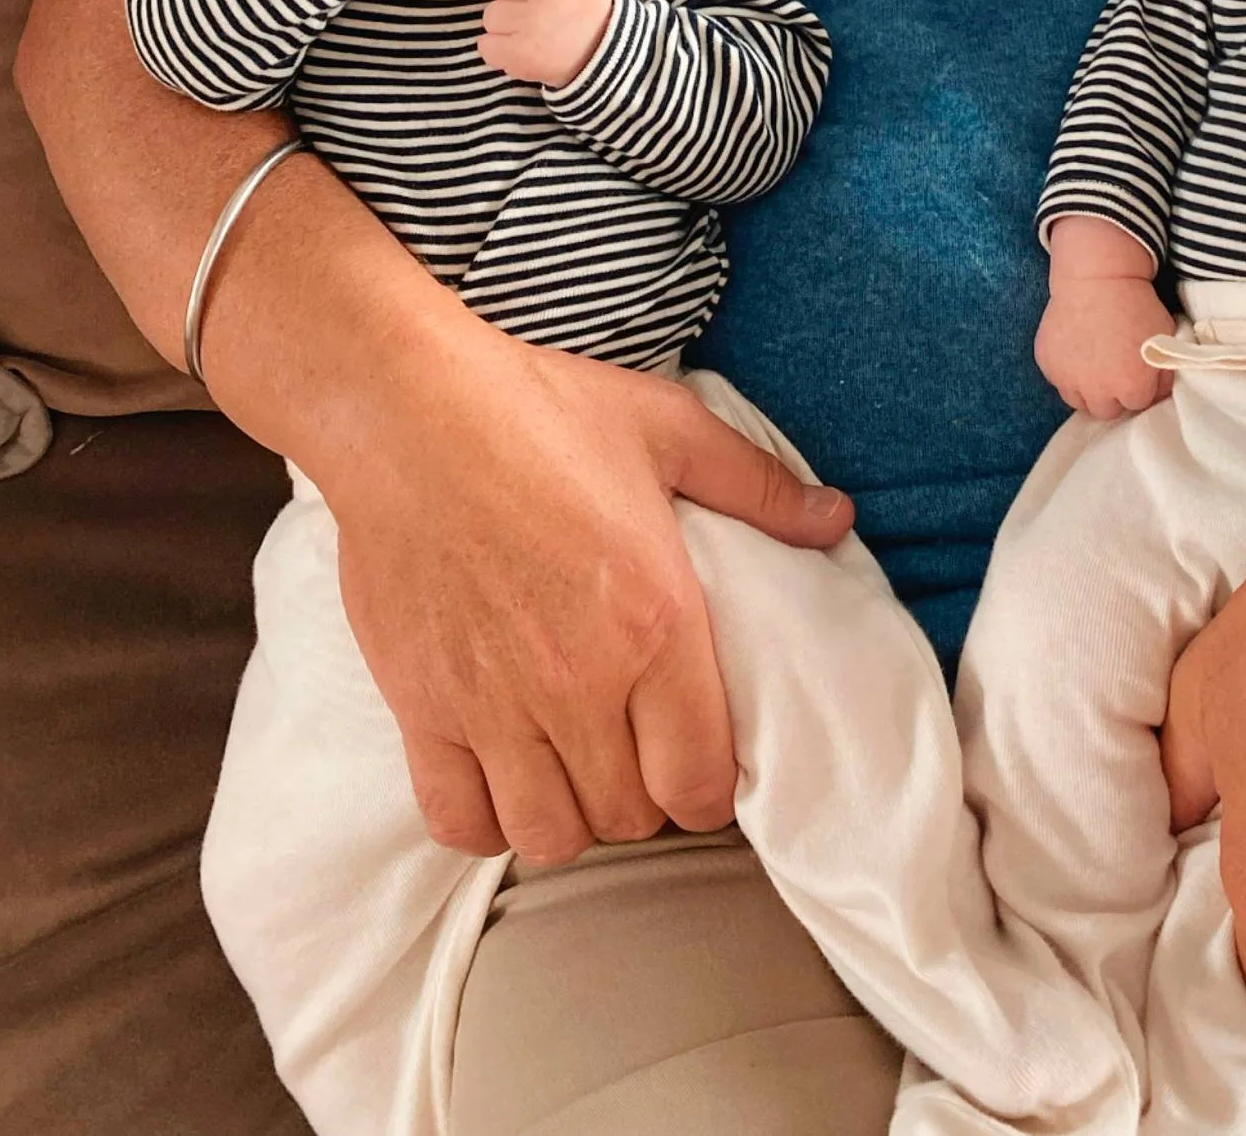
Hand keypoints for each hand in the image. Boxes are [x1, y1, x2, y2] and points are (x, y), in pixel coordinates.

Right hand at [331, 314, 855, 865]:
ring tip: (577, 765)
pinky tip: (503, 775)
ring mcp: (495, 705)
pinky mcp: (424, 708)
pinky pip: (459, 820)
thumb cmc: (539, 413)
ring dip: (573, 815)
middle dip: (647, 797)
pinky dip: (486, 818)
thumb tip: (836, 519)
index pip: (702, 780)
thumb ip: (758, 487)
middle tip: (640, 751)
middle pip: (631, 816)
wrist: (409, 411)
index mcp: (657, 621)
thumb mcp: (669, 430)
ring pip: (550, 833)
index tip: (702, 757)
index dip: (712, 787)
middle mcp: (580, 681)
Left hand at [478, 0, 614, 86]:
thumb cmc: (585, 4)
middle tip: (543, 12)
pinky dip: (498, 50)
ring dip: (507, 25)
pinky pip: (486, 45)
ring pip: (492, 15)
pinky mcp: (522, 55)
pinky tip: (522, 49)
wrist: (604, 53)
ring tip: (534, 32)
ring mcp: (534, 25)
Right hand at [1035, 276, 1174, 417]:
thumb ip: (1163, 375)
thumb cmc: (1137, 306)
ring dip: (1087, 389)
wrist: (1097, 278)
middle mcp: (1098, 392)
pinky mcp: (1047, 366)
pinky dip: (1066, 371)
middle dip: (1113, 394)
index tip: (1137, 368)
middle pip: (1107, 410)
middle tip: (1114, 368)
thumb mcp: (1166, 341)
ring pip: (1079, 401)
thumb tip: (1154, 394)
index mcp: (1132, 388)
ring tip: (1093, 363)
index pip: (1139, 404)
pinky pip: (1058, 380)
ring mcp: (1068, 381)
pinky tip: (1075, 349)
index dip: (1140, 385)